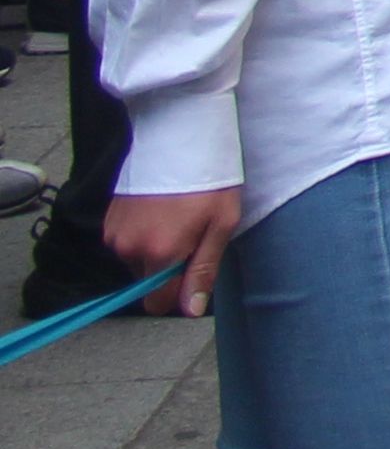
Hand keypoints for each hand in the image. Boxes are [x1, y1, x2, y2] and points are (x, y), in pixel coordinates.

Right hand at [104, 186, 235, 316]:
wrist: (178, 138)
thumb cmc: (209, 181)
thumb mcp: (221, 224)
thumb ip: (203, 270)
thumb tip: (190, 310)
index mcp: (159, 254)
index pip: (158, 302)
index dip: (178, 293)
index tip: (194, 270)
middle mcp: (129, 249)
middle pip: (148, 280)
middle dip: (168, 266)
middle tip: (191, 232)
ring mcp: (114, 235)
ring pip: (136, 262)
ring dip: (154, 249)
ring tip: (176, 216)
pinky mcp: (108, 222)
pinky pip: (125, 243)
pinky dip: (141, 235)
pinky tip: (159, 210)